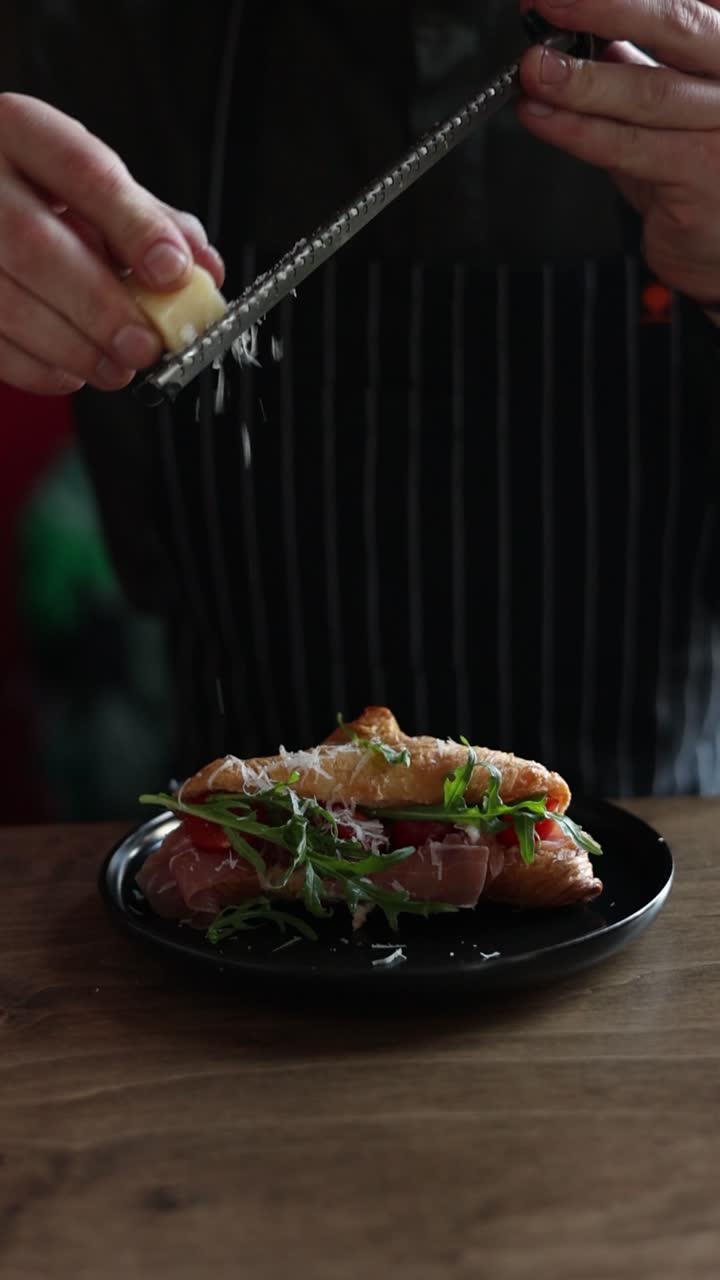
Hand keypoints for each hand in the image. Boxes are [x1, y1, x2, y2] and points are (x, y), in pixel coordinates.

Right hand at [0, 94, 224, 394]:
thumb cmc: (33, 191)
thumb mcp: (88, 184)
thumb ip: (147, 220)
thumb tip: (204, 268)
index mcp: (21, 132)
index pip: (85, 173)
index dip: (135, 227)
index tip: (173, 274)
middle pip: (36, 245)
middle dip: (101, 305)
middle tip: (145, 343)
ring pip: (8, 302)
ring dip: (74, 348)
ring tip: (117, 366)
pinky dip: (37, 367)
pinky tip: (71, 370)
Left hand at [518, 1, 719, 309]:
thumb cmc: (707, 177)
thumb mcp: (676, 108)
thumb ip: (641, 70)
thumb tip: (583, 33)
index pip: (687, 5)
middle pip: (678, 24)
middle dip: (603, 6)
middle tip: (547, 0)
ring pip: (649, 90)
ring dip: (579, 78)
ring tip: (533, 68)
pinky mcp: (702, 174)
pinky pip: (627, 146)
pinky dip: (576, 130)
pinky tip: (542, 116)